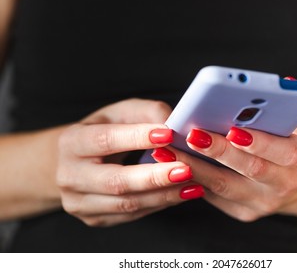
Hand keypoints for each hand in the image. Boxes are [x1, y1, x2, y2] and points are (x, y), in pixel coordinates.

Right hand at [56, 99, 203, 226]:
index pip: (105, 140)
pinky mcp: (94, 218)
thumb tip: (174, 123)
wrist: (77, 162)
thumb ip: (146, 112)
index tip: (169, 134)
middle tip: (186, 168)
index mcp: (71, 142)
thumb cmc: (104, 132)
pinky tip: (179, 194)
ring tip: (192, 184)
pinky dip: (159, 204)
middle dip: (154, 176)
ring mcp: (78, 202)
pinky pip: (131, 214)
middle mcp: (69, 176)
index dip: (137, 137)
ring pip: (126, 203)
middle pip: (115, 181)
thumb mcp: (121, 113)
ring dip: (163, 195)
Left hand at [153, 102, 296, 221]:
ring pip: (223, 186)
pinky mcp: (243, 211)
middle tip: (192, 134)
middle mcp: (281, 184)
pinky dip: (193, 179)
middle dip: (218, 152)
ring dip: (195, 168)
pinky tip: (173, 164)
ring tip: (169, 151)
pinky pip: (215, 196)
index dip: (257, 142)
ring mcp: (260, 202)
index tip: (233, 129)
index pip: (280, 152)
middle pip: (247, 170)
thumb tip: (279, 84)